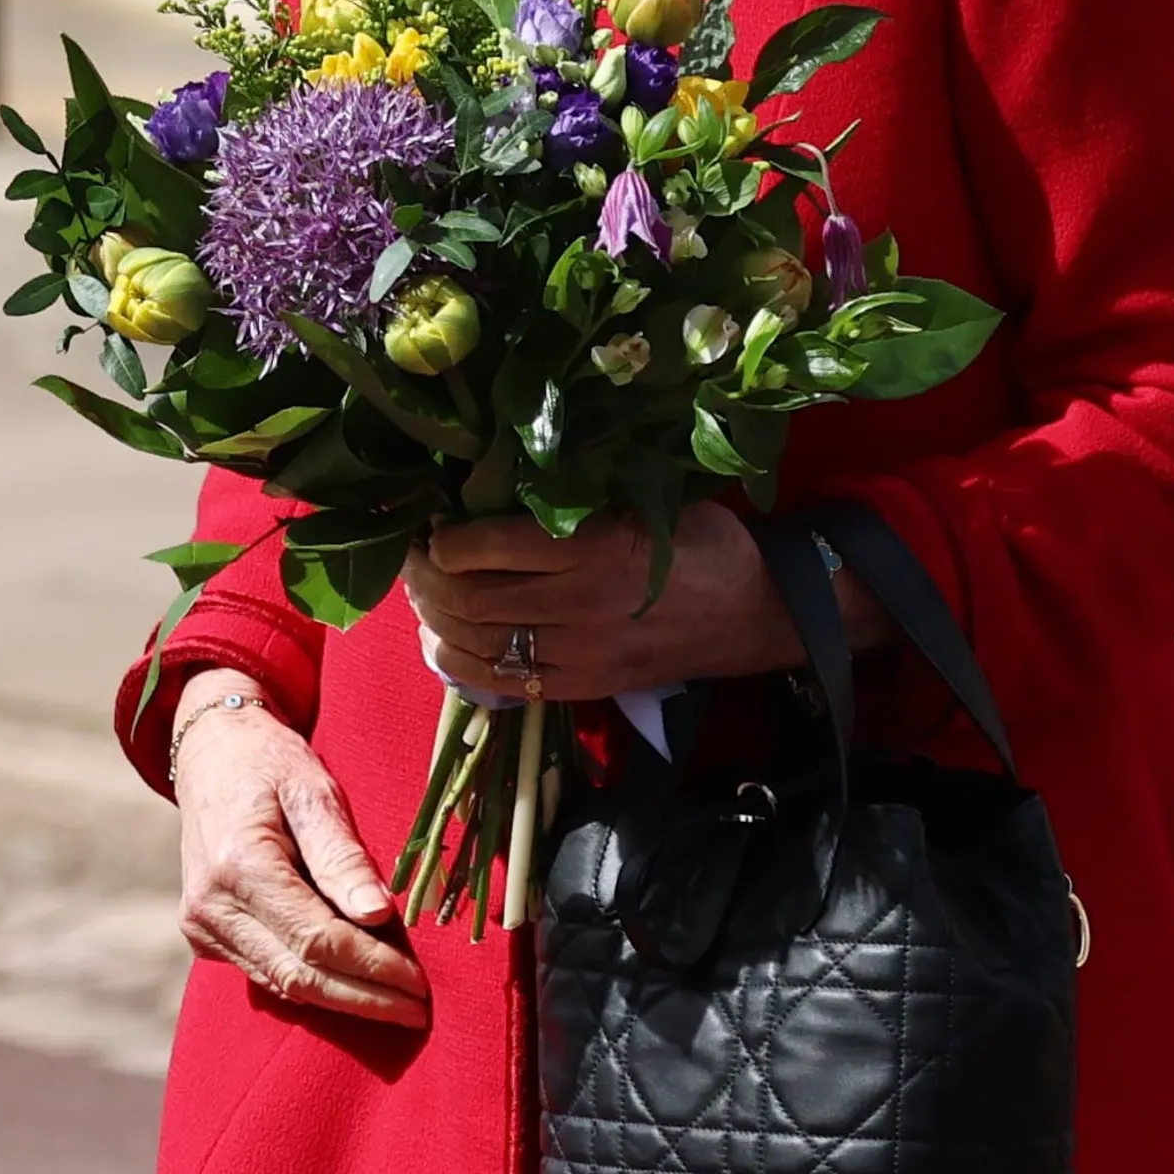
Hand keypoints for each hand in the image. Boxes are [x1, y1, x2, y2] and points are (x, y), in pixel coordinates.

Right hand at [169, 687, 429, 1025]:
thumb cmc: (271, 763)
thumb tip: (378, 914)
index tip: (420, 984)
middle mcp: (211, 908)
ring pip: (281, 983)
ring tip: (398, 1005)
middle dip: (364, 998)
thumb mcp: (315, 790)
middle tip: (421, 1012)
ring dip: (342, 998)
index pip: (317, 939)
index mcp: (239, 867)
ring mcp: (202, 927)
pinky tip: (355, 987)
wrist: (211, 753)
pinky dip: (312, 983)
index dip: (372, 968)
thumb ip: (342, 855)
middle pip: (298, 975)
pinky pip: (265, 972)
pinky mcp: (204, 936)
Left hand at [402, 502, 875, 697]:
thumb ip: (577, 500)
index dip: (442, 539)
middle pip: (467, 598)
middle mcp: (579, 603)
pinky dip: (459, 663)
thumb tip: (495, 486)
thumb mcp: (645, 500)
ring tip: (427, 597)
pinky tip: (446, 642)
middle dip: (426, 580)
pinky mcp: (583, 686)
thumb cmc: (703, 541)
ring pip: (476, 642)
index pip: (482, 547)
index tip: (435, 523)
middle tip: (415, 560)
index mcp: (594, 545)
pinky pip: (501, 682)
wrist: (758, 611)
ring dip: (436, 620)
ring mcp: (580, 653)